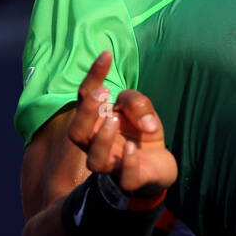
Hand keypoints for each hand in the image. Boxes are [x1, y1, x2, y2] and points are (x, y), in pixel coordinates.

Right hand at [66, 51, 176, 199]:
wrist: (159, 165)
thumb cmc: (141, 133)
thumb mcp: (141, 109)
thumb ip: (135, 103)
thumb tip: (136, 116)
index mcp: (96, 122)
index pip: (85, 97)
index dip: (93, 75)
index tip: (107, 54)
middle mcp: (96, 144)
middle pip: (76, 133)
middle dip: (87, 112)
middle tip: (104, 94)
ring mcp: (112, 165)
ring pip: (94, 160)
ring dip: (101, 139)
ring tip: (114, 119)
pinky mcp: (131, 180)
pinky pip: (124, 178)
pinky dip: (127, 162)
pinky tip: (133, 148)